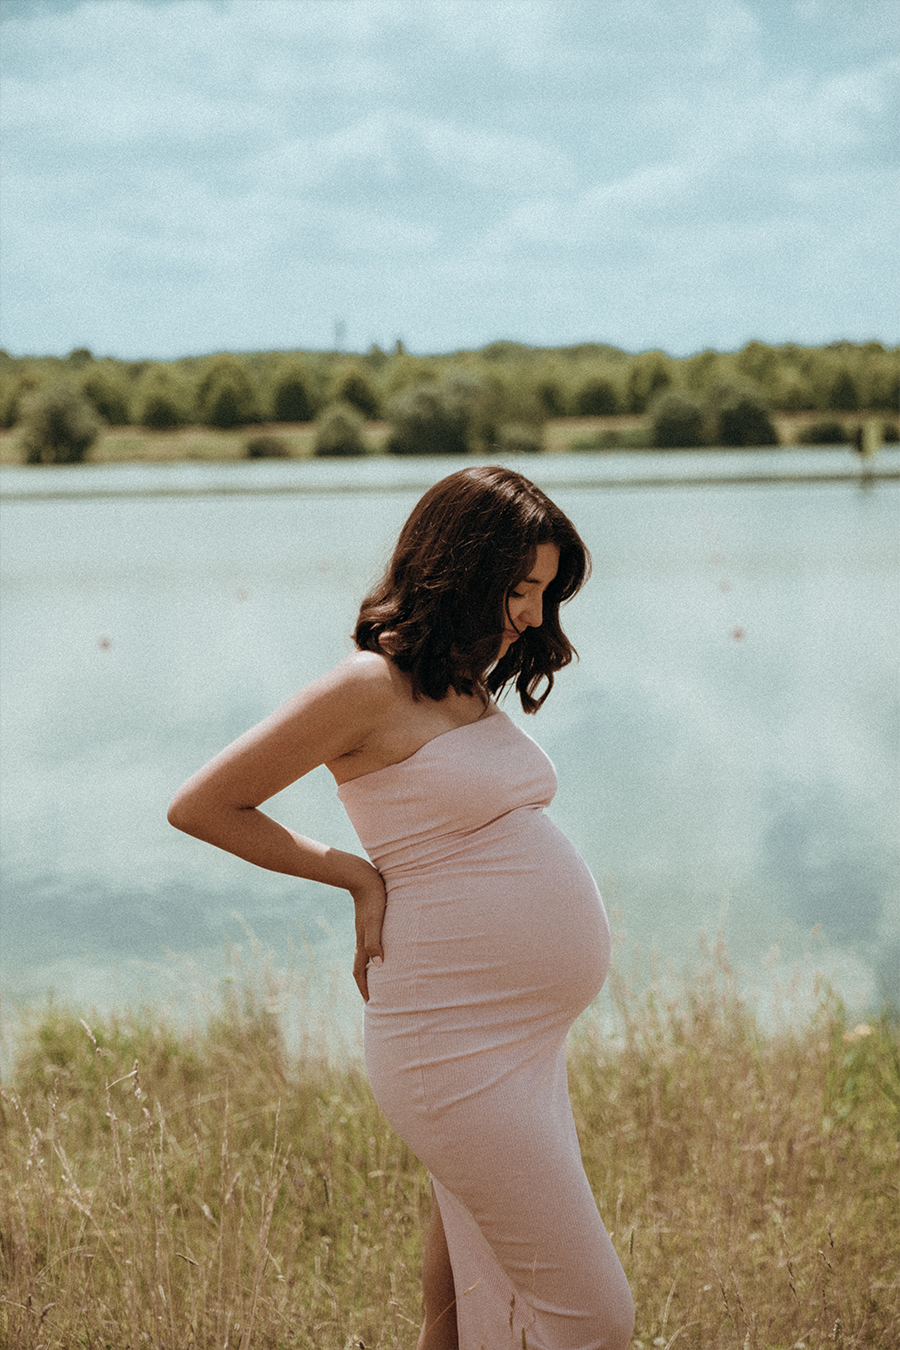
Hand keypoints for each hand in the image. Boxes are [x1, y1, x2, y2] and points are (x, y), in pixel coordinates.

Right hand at [350, 869, 385, 1002]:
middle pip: (361, 967)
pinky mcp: (369, 922)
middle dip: (367, 984)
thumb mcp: (375, 921)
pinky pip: (371, 945)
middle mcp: (362, 940)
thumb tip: (378, 966)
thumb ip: (375, 941)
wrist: (363, 877)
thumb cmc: (374, 898)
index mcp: (363, 943)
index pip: (360, 972)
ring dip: (371, 970)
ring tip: (381, 979)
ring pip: (366, 956)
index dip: (365, 988)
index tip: (371, 1003)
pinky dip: (375, 955)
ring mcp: (365, 931)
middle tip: (375, 997)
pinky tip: (384, 952)